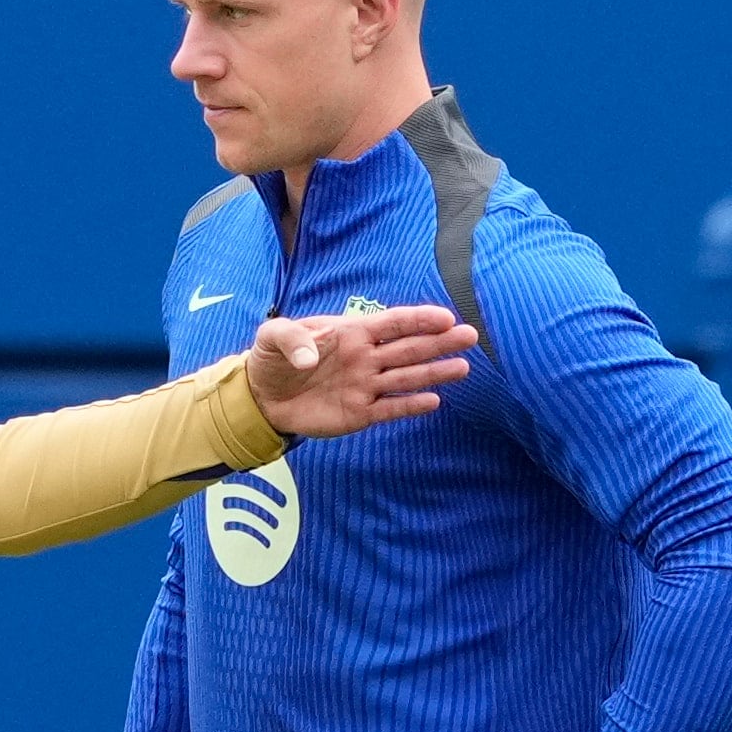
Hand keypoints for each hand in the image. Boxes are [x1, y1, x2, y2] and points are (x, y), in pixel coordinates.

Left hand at [246, 306, 477, 436]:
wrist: (262, 397)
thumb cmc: (272, 359)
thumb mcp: (272, 337)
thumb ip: (290, 338)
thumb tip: (310, 355)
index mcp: (352, 332)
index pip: (392, 323)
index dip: (419, 319)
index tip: (444, 318)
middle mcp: (366, 358)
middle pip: (409, 348)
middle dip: (439, 342)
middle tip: (470, 336)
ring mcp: (366, 386)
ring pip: (406, 377)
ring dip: (434, 373)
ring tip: (462, 367)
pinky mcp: (360, 413)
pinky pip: (390, 408)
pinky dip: (410, 405)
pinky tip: (433, 401)